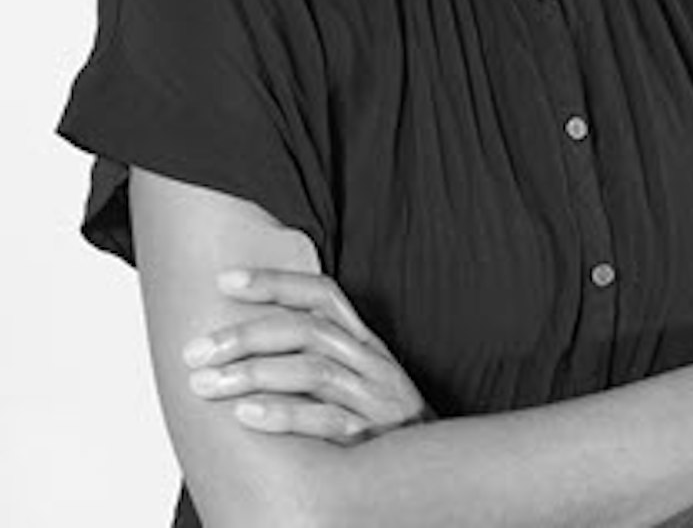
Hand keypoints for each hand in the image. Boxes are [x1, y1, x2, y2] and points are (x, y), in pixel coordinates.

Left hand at [182, 266, 435, 443]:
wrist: (435, 473)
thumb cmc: (382, 424)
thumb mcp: (357, 379)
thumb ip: (316, 356)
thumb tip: (246, 341)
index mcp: (364, 341)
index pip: (321, 294)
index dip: (274, 281)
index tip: (224, 280)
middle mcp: (372, 362)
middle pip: (308, 331)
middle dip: (246, 335)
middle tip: (195, 351)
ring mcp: (376, 399)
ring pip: (313, 371)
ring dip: (254, 374)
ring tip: (206, 384)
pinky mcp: (374, 440)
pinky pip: (328, 422)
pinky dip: (284, 415)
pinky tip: (245, 415)